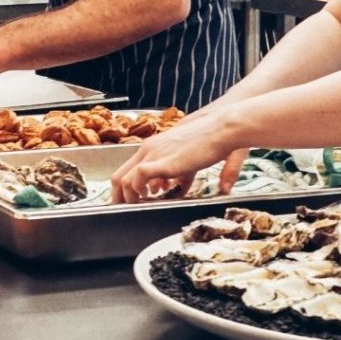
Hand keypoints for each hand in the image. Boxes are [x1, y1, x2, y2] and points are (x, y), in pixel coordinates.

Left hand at [110, 108, 244, 202]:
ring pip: (124, 179)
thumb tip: (176, 188)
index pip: (127, 169)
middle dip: (120, 197)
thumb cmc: (210, 142)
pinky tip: (150, 197)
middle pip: (119, 176)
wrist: (221, 129)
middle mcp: (149, 148)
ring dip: (128, 198)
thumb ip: (180, 175)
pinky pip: (138, 176)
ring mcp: (153, 153)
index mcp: (153, 146)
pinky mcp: (163, 161)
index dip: (125, 188)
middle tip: (125, 210)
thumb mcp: (189, 161)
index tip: (129, 201)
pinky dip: (139, 190)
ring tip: (137, 208)